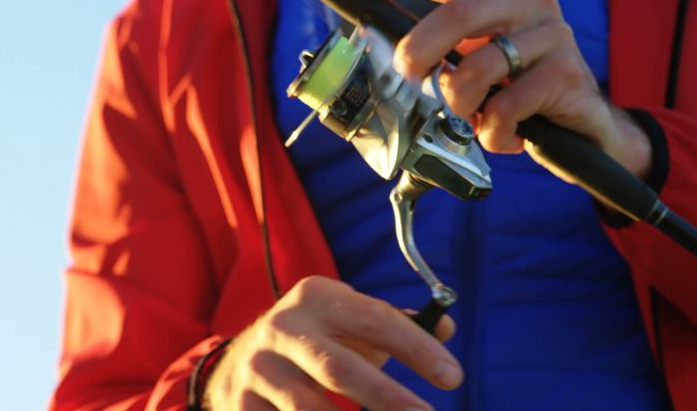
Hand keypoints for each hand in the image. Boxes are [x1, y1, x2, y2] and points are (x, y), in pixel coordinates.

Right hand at [204, 276, 460, 409]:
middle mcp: (283, 328)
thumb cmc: (322, 340)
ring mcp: (259, 368)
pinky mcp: (243, 403)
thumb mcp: (354, 321)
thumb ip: (399, 324)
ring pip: (309, 409)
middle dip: (387, 397)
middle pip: (339, 368)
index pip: (374, 319)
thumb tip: (445, 328)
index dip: (416, 348)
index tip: (453, 377)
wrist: (247, 360)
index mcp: (316, 296)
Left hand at [342, 0, 652, 180]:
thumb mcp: (474, 63)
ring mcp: (553, 33)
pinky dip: (492, 133)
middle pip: (455, 14)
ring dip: (460, 106)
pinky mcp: (568, 73)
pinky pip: (505, 108)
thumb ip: (440, 51)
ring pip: (478, 68)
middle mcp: (529, 0)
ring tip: (471, 121)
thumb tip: (386, 55)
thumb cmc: (516, 91)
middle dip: (418, 51)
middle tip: (405, 78)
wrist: (584, 129)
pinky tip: (505, 137)